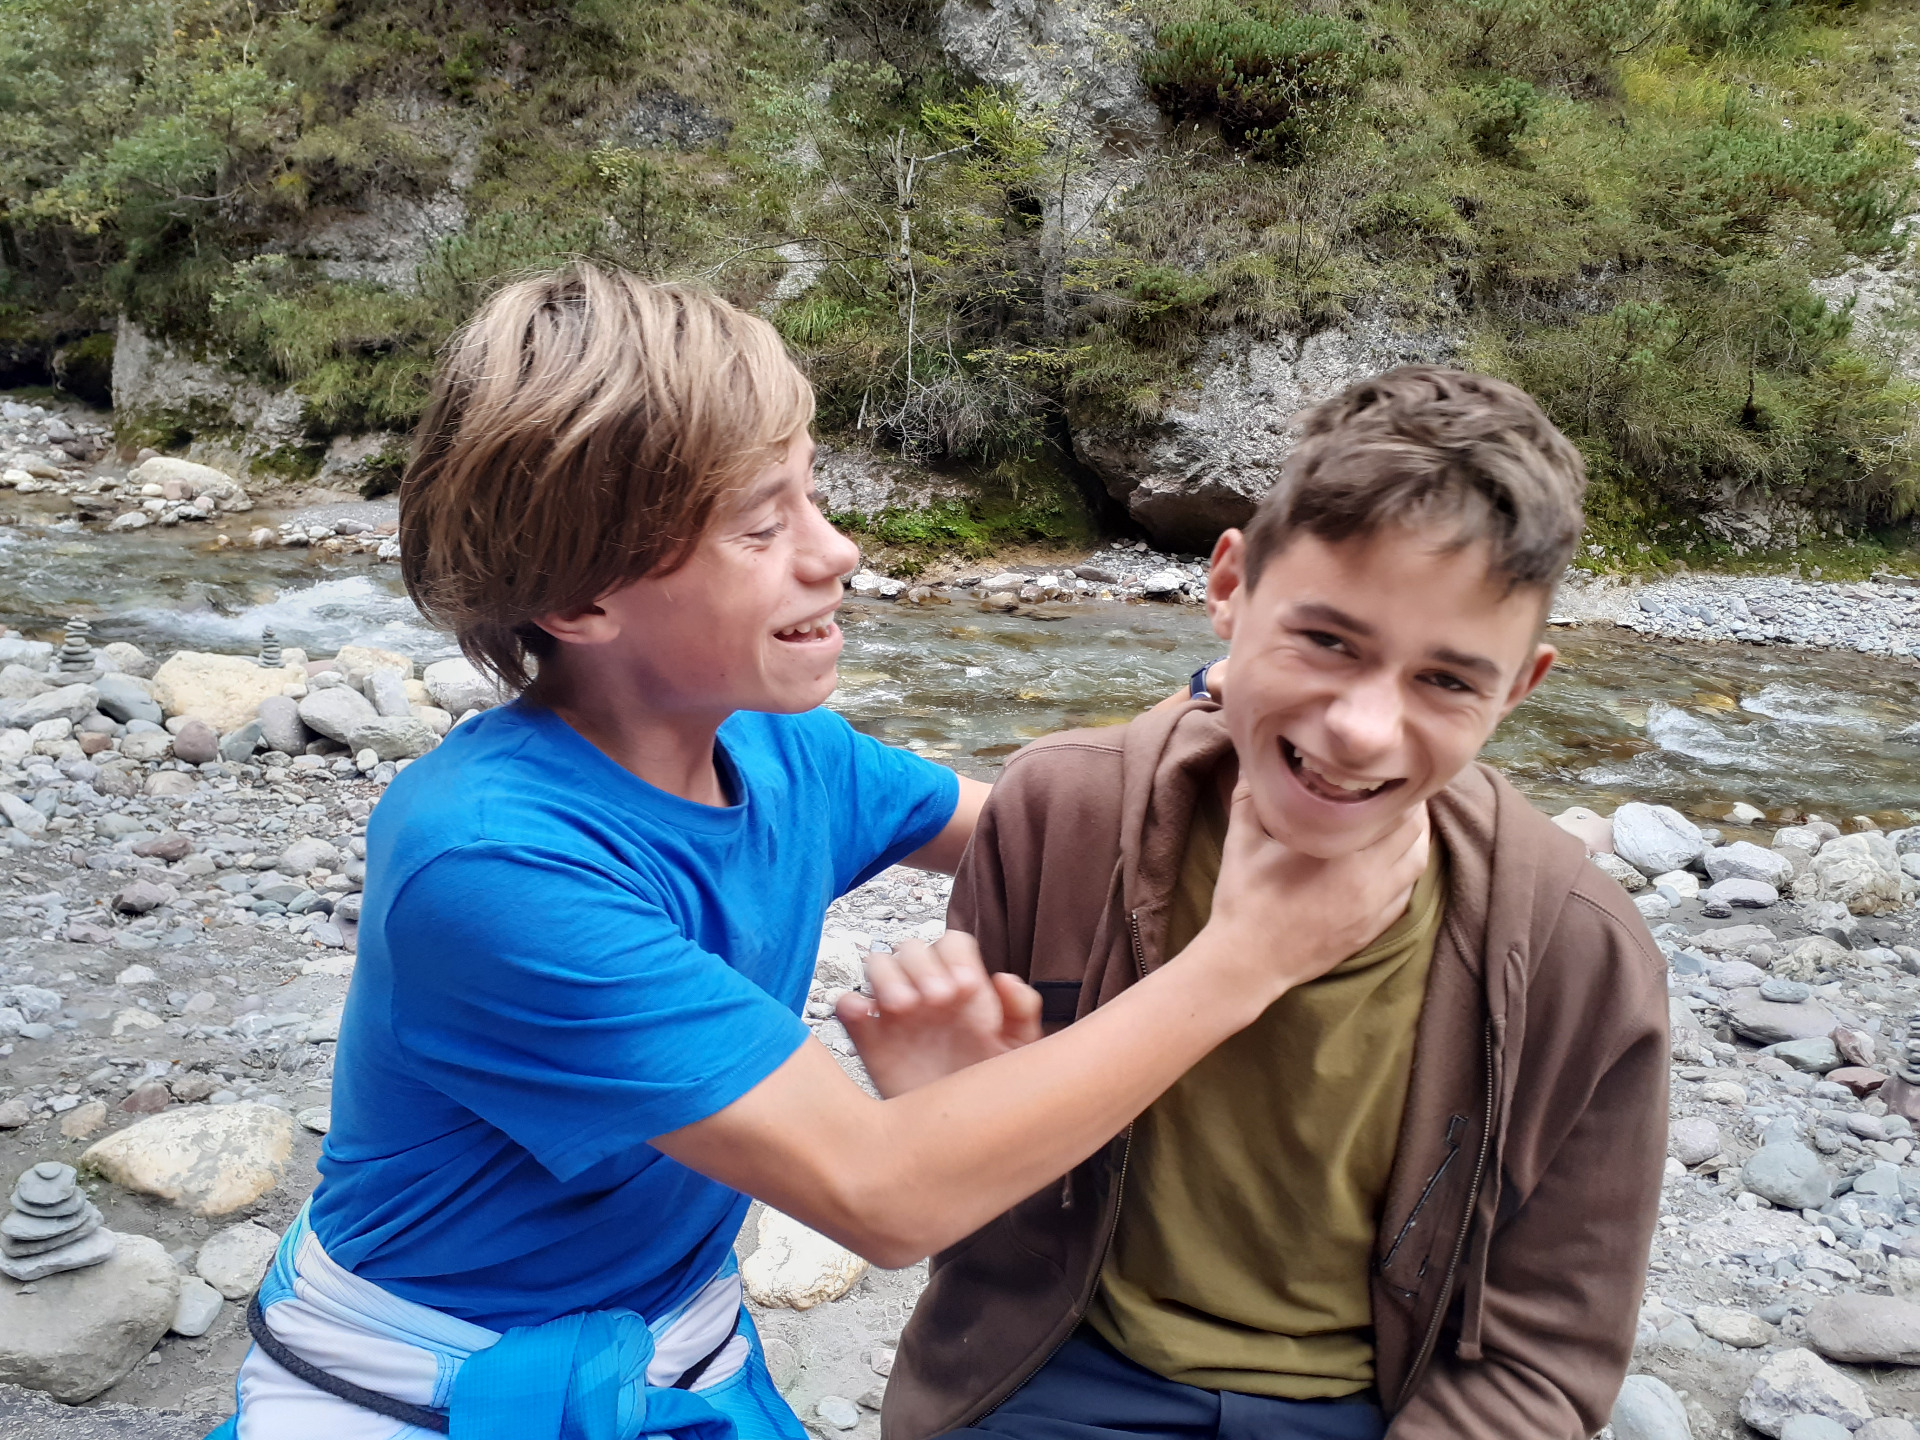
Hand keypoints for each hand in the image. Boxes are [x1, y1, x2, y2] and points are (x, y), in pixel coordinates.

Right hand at [836, 931, 1042, 1097]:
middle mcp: (926, 993)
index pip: (952, 944)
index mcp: (963, 988)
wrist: (960, 1138)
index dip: (957, 957)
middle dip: (924, 966)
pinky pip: (847, 1005)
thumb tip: (1003, 978)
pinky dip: (850, 1003)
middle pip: (913, 948)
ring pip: (877, 964)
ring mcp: (894, 1013)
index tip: (967, 988)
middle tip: (938, 1000)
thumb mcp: (1019, 1051)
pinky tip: (869, 1017)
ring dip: (889, 977)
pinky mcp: (868, 1039)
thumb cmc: (991, 1090)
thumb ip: (1022, 1010)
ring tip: (906, 1007)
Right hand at [1192, 784, 1429, 1004]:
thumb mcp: (1242, 842)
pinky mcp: (1372, 928)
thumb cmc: (1244, 899)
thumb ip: (1250, 797)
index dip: (1395, 788)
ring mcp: (1374, 907)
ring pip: (1417, 864)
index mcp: (1341, 851)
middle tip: (1396, 794)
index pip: (1393, 810)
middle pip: (1414, 834)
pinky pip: (1406, 894)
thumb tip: (1250, 761)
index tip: (1385, 774)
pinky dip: (1404, 872)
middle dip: (1410, 811)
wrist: (1247, 962)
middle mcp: (1368, 878)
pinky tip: (1390, 862)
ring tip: (1400, 824)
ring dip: (1414, 841)